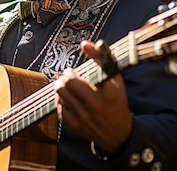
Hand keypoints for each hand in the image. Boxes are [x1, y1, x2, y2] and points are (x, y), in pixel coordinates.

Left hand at [53, 40, 131, 154]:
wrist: (117, 132)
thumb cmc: (116, 102)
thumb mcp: (116, 81)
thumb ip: (102, 60)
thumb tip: (85, 44)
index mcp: (108, 92)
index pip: (91, 71)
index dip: (81, 64)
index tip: (80, 56)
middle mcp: (95, 104)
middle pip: (68, 82)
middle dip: (67, 75)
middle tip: (70, 74)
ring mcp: (83, 115)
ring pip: (60, 92)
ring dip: (62, 85)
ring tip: (68, 84)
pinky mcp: (74, 124)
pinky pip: (58, 105)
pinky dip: (61, 99)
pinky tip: (68, 97)